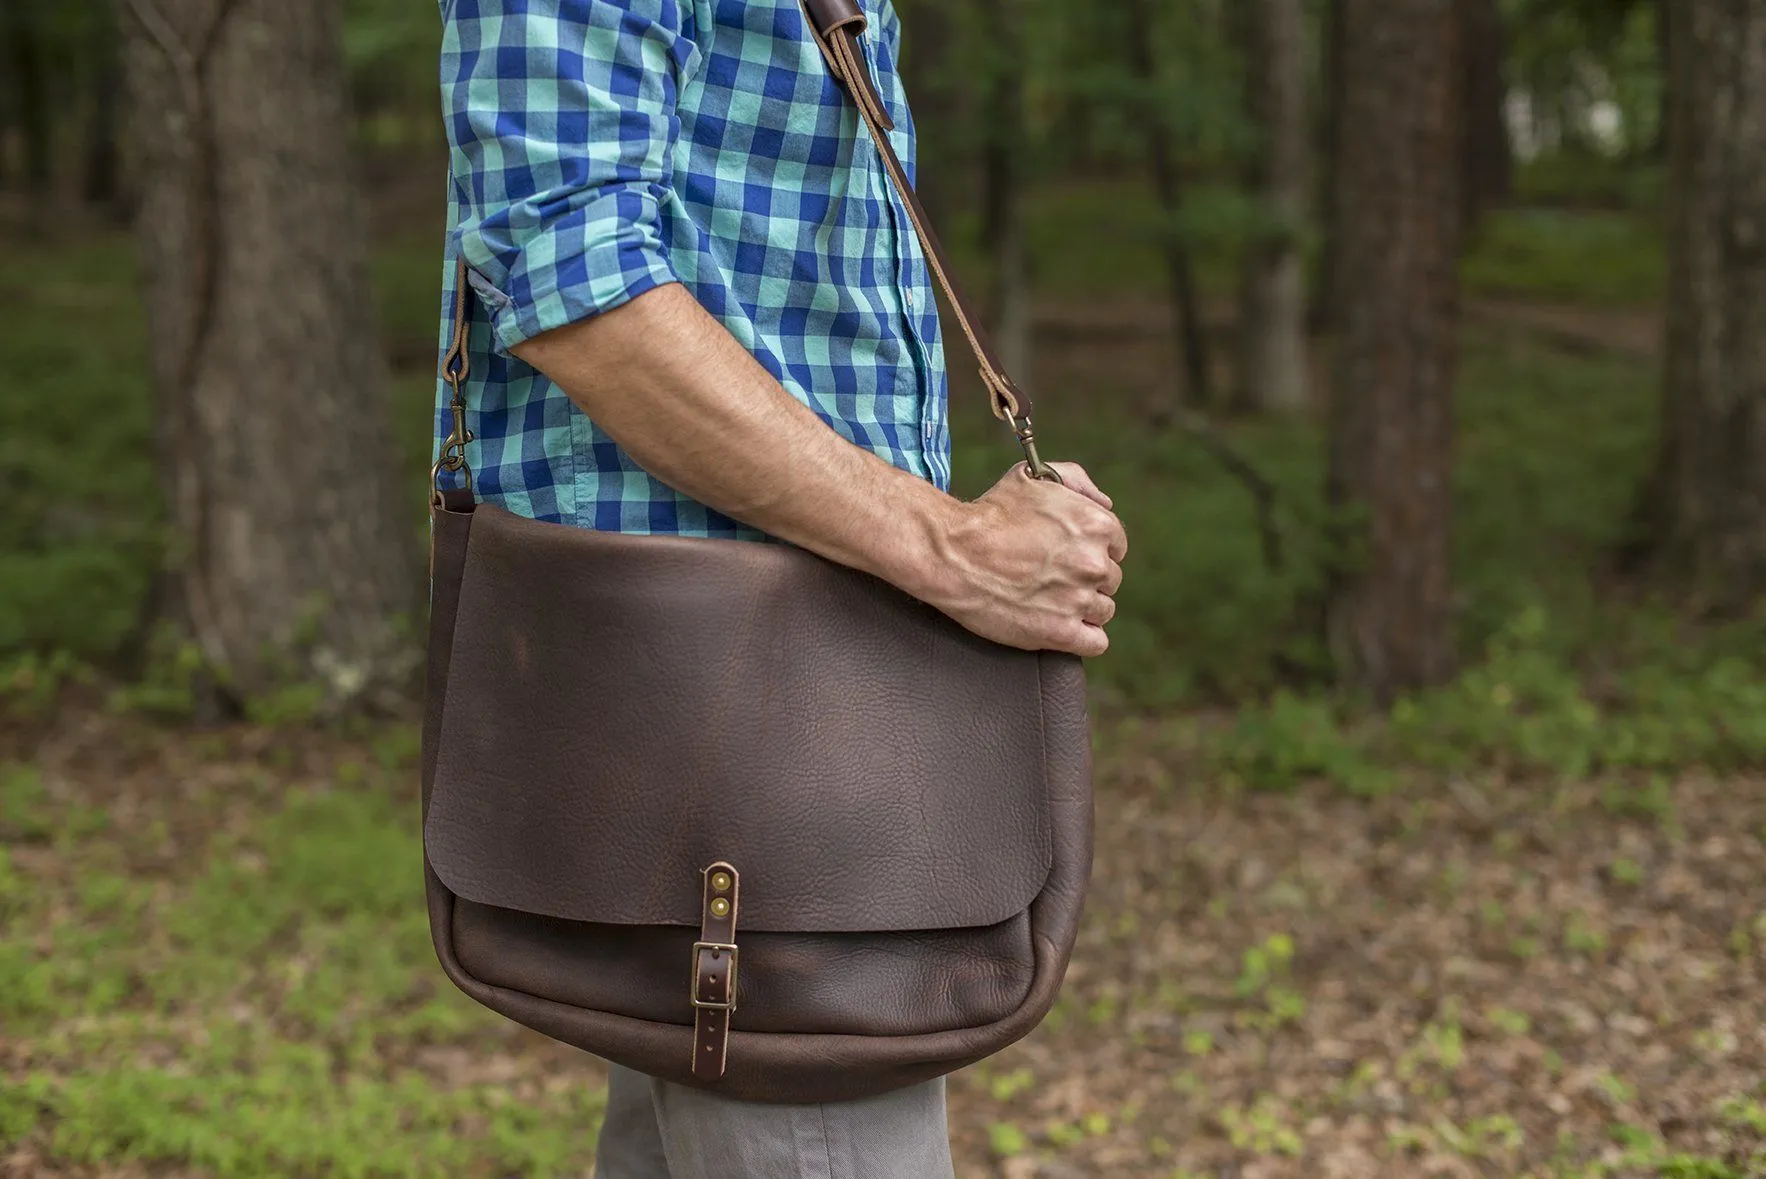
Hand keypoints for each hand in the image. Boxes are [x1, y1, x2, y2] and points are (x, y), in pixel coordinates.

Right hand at [918, 461, 1126, 656]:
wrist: (953, 553)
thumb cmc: (989, 513)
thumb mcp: (1032, 476)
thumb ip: (1077, 480)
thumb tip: (1104, 503)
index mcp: (1095, 525)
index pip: (1116, 546)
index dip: (1092, 550)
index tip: (1069, 556)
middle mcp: (1094, 563)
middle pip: (1109, 580)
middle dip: (1085, 579)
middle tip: (1053, 578)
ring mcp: (1079, 600)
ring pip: (1103, 610)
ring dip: (1083, 608)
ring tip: (1051, 602)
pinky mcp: (1061, 632)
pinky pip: (1096, 643)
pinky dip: (1084, 637)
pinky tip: (1064, 628)